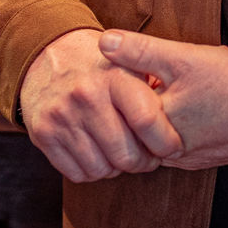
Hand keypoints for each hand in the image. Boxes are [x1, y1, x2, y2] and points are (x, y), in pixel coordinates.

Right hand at [19, 28, 181, 182]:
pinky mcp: (43, 133)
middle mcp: (86, 95)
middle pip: (126, 156)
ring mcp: (62, 115)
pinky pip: (78, 174)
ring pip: (102, 170)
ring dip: (116, 168)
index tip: (171, 146)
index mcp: (114, 75)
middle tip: (145, 155)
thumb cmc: (100, 66)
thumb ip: (156, 89)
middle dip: (142, 162)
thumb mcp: (130, 63)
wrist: (48, 53)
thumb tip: (184, 123)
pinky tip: (96, 152)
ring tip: (119, 151)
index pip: (148, 122)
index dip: (166, 143)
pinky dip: (91, 170)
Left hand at [99, 30, 227, 169]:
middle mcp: (166, 151)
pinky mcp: (199, 159)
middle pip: (134, 123)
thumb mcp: (183, 57)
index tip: (141, 63)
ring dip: (158, 111)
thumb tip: (103, 41)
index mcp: (155, 126)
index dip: (126, 77)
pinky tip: (190, 104)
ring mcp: (184, 159)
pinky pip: (173, 142)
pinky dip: (174, 123)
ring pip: (153, 134)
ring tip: (175, 86)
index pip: (119, 104)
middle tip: (156, 74)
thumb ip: (141, 50)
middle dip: (140, 97)